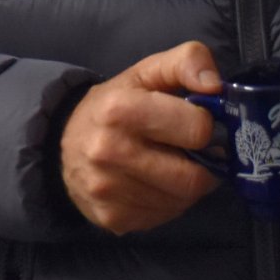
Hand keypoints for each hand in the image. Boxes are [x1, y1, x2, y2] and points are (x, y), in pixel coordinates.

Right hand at [59, 41, 224, 234]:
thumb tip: (214, 86)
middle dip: (204, 165)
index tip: (196, 123)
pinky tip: (155, 184)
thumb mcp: (147, 71)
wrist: (64, 141)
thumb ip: (187, 61)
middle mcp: (109, 152)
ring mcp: (108, 190)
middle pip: (193, 178)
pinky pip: (164, 217)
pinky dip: (169, 203)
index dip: (205, 126)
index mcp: (120, 109)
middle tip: (195, 153)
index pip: (197, 130)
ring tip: (173, 166)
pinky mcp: (112, 217)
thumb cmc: (116, 103)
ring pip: (182, 201)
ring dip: (188, 186)